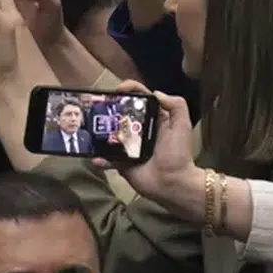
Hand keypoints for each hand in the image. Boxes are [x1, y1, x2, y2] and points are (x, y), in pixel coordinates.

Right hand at [93, 81, 196, 203]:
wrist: (172, 183)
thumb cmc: (178, 154)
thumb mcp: (182, 126)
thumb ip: (176, 106)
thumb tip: (156, 92)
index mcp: (153, 120)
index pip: (140, 100)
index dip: (129, 91)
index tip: (117, 90)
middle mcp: (139, 131)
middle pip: (121, 114)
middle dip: (108, 109)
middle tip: (96, 107)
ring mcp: (128, 147)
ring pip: (109, 135)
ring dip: (99, 132)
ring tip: (89, 129)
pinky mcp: (121, 162)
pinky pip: (106, 158)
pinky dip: (100, 158)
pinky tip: (96, 157)